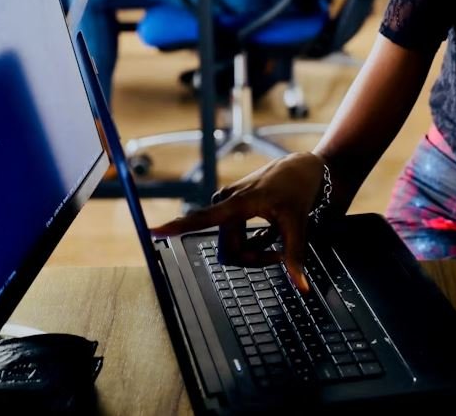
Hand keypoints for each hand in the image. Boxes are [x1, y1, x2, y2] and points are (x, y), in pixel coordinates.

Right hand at [150, 152, 327, 290]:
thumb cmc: (298, 189)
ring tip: (277, 240)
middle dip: (253, 258)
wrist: (303, 167)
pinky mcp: (232, 205)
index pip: (203, 218)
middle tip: (279, 255)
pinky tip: (271, 232)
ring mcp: (228, 203)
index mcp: (238, 202)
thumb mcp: (298, 224)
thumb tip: (302, 287)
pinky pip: (236, 236)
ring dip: (255, 251)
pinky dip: (255, 242)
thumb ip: (295, 257)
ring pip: (233, 246)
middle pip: (229, 249)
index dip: (178, 226)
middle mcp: (227, 201)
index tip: (153, 231)